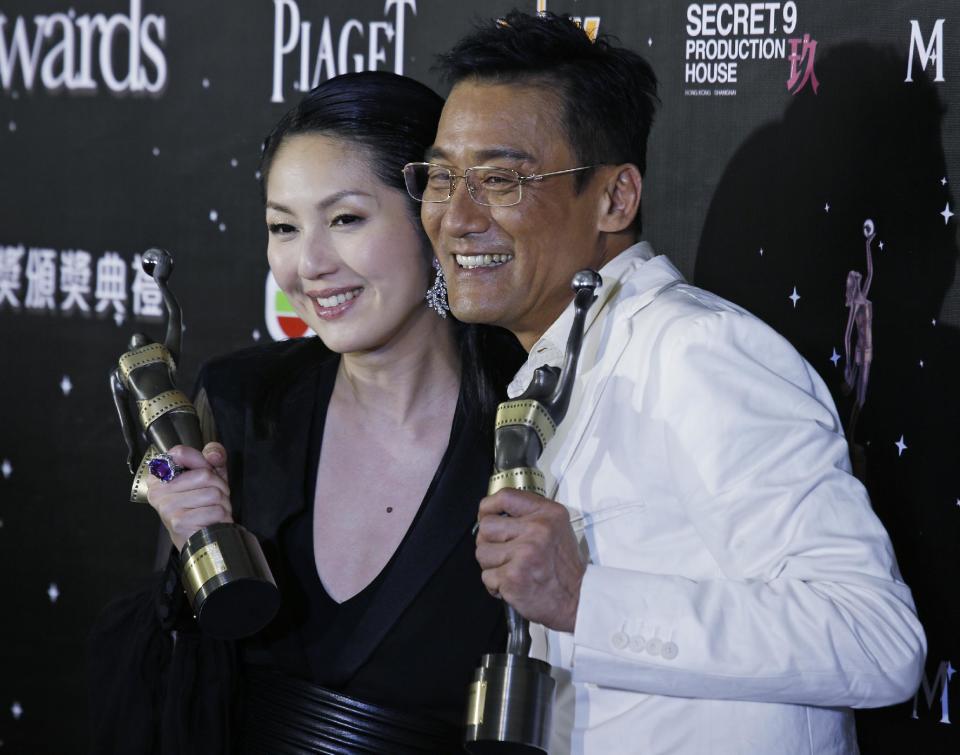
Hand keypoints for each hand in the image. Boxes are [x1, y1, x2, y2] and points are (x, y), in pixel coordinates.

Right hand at [145, 443, 231, 550]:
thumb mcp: (210, 474)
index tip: (207, 471)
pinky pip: (215, 510)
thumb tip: (214, 455)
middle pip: (204, 474)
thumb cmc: (203, 504)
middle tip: (214, 498)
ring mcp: (167, 507)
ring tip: (214, 510)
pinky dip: (222, 516)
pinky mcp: (179, 523)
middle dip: (220, 486)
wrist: (201, 538)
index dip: (202, 460)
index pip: (180, 452)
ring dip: (223, 503)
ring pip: (213, 493)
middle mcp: (158, 491)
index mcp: (159, 476)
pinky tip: (213, 521)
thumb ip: (214, 456)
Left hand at [475, 489, 585, 632]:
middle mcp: (537, 530)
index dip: (488, 507)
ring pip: (482, 552)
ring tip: (511, 570)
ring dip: (491, 565)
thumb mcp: (556, 528)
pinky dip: (495, 585)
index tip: (486, 516)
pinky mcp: (513, 576)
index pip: (505, 496)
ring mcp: (524, 553)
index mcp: (547, 513)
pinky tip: (513, 584)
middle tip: (503, 553)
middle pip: (486, 526)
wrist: (576, 601)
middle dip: (488, 542)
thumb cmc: (563, 568)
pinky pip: (486, 577)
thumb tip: (494, 512)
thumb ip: (530, 516)